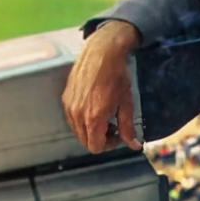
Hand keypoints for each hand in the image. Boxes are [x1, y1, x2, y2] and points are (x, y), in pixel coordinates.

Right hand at [62, 20, 142, 153]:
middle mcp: (77, 114)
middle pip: (85, 141)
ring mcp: (69, 106)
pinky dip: (83, 119)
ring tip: (105, 114)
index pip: (95, 147)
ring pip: (78, 131)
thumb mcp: (127, 103)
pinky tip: (95, 106)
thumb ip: (128, 128)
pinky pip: (72, 118)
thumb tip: (134, 145)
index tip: (118, 135)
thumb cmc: (117, 76)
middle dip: (100, 138)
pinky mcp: (66, 98)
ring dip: (91, 129)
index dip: (109, 145)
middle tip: (113, 126)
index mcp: (93, 118)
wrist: (102, 53)